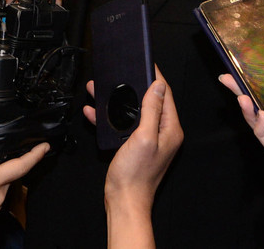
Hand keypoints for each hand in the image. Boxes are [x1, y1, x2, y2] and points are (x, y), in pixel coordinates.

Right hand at [83, 69, 182, 248]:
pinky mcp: (134, 146)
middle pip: (148, 101)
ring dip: (115, 100)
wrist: (124, 202)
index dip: (155, 77)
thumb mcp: (144, 137)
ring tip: (98, 88)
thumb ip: (152, 110)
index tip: (145, 62)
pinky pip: (121, 125)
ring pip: (131, 111)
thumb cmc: (136, 175)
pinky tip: (93, 111)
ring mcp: (148, 139)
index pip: (165, 95)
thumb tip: (158, 85)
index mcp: (170, 129)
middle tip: (118, 72)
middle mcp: (162, 132)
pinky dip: (108, 117)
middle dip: (131, 86)